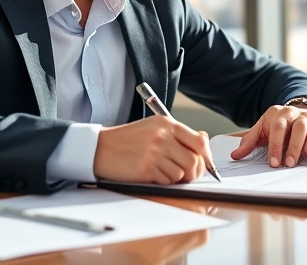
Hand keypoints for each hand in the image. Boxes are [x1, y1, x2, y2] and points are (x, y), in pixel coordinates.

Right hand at [93, 116, 210, 183]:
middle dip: (192, 172)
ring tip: (162, 171)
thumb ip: (178, 134)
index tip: (204, 163)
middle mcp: (163, 136)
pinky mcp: (146, 168)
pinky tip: (152, 174)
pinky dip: (163, 181)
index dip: (206, 156)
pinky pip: (167, 181)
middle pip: (194, 161)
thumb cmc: (128, 140)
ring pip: (181, 173)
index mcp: (167, 124)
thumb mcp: (154, 128)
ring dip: (175, 177)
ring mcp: (155, 152)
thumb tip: (204, 143)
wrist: (100, 147)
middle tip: (184, 174)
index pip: (200, 141)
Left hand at [230, 105, 306, 167]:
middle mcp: (298, 114)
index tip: (274, 163)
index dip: (275, 146)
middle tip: (289, 165)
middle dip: (293, 147)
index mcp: (280, 114)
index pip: (278, 128)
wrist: (300, 114)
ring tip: (303, 158)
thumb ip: (250, 142)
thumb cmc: (279, 126)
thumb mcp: (262, 130)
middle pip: (298, 128)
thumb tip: (235, 155)